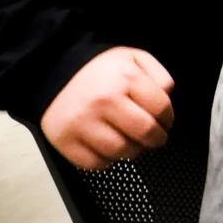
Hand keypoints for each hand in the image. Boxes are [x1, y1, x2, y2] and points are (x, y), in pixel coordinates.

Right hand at [40, 47, 174, 169]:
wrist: (54, 73)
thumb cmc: (100, 70)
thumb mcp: (133, 58)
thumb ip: (158, 75)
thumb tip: (168, 96)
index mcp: (125, 78)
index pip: (161, 108)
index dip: (168, 118)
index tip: (165, 122)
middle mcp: (104, 101)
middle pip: (145, 133)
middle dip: (156, 139)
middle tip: (154, 138)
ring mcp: (83, 122)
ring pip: (122, 151)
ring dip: (133, 151)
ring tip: (131, 142)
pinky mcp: (65, 141)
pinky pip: (96, 163)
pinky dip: (107, 161)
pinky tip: (108, 147)